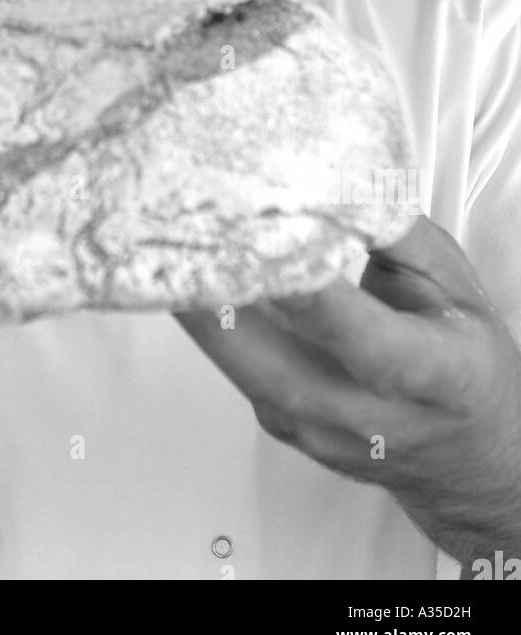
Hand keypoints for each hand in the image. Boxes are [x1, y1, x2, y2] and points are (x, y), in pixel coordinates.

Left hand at [175, 216, 520, 567]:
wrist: (465, 454)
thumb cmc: (463, 360)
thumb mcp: (453, 284)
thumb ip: (396, 234)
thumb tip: (334, 180)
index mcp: (432, 376)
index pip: (362, 339)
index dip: (310, 295)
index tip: (267, 240)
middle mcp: (367, 415)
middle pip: (274, 366)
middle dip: (220, 299)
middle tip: (181, 235)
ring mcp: (316, 428)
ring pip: (240, 368)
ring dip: (199, 307)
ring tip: (168, 244)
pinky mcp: (280, 424)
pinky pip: (235, 368)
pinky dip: (212, 320)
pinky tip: (191, 275)